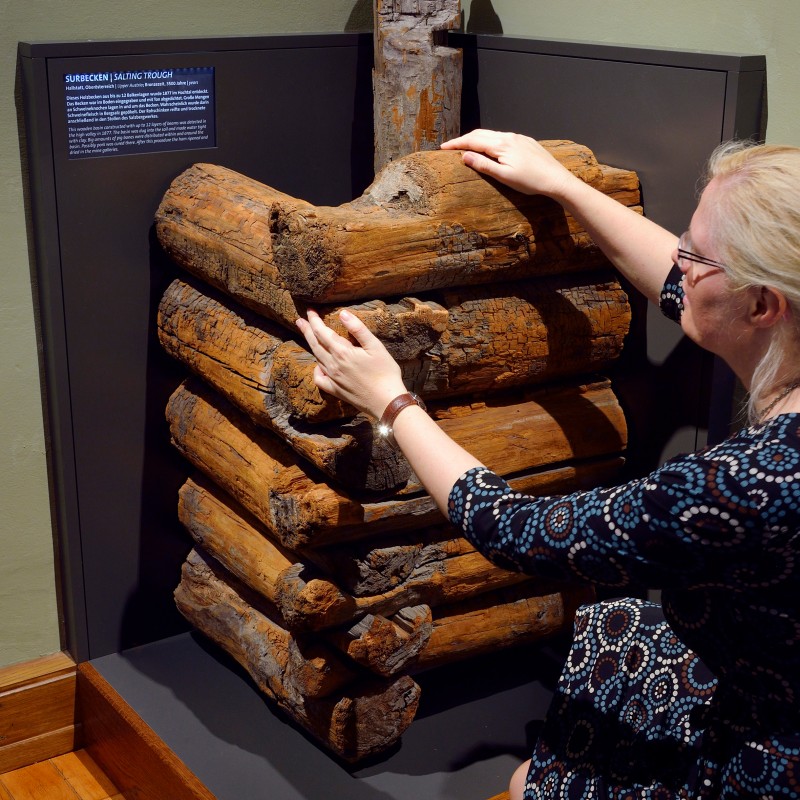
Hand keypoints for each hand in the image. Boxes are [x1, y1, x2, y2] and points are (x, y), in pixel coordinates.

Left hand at [296, 309, 406, 419]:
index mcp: (342, 352)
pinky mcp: (335, 390)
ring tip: (308, 337)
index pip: (322, 332)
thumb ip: (358, 329)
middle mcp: (333, 365)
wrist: (386, 401)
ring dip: (311, 345)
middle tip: (299, 320)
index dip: (314, 320)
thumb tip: (343, 314)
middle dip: (307, 330)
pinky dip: (316, 370)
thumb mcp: (376, 347)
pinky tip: (319, 366)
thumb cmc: (385, 372)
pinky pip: (319, 379)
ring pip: (317, 358)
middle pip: (315, 344)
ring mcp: (332, 378)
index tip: (310, 311)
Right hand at [441, 129, 575, 198]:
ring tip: (466, 147)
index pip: (473, 140)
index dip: (456, 144)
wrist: (556, 179)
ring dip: (476, 139)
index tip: (442, 148)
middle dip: (464, 139)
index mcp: (501, 145)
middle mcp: (508, 137)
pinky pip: (502, 137)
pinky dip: (489, 140)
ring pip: (492, 134)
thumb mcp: (504, 177)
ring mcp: (518, 138)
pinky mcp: (525, 142)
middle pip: (480, 134)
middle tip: (451, 147)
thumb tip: (464, 156)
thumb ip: (483, 165)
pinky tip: (489, 148)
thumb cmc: (530, 182)